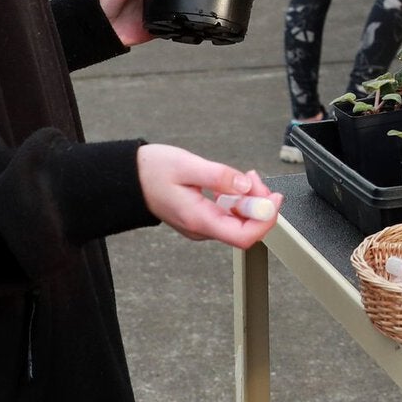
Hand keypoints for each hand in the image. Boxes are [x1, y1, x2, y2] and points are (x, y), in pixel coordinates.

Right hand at [138, 145, 282, 248]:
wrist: (128, 179)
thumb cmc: (151, 171)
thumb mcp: (186, 165)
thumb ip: (219, 176)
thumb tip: (246, 185)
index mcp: (199, 219)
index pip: (244, 236)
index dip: (266, 221)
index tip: (274, 199)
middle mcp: (202, 228)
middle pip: (246, 228)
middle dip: (259, 203)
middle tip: (254, 177)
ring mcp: (202, 224)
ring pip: (239, 221)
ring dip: (250, 199)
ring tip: (245, 176)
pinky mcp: (203, 217)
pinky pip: (230, 214)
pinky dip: (239, 198)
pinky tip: (235, 183)